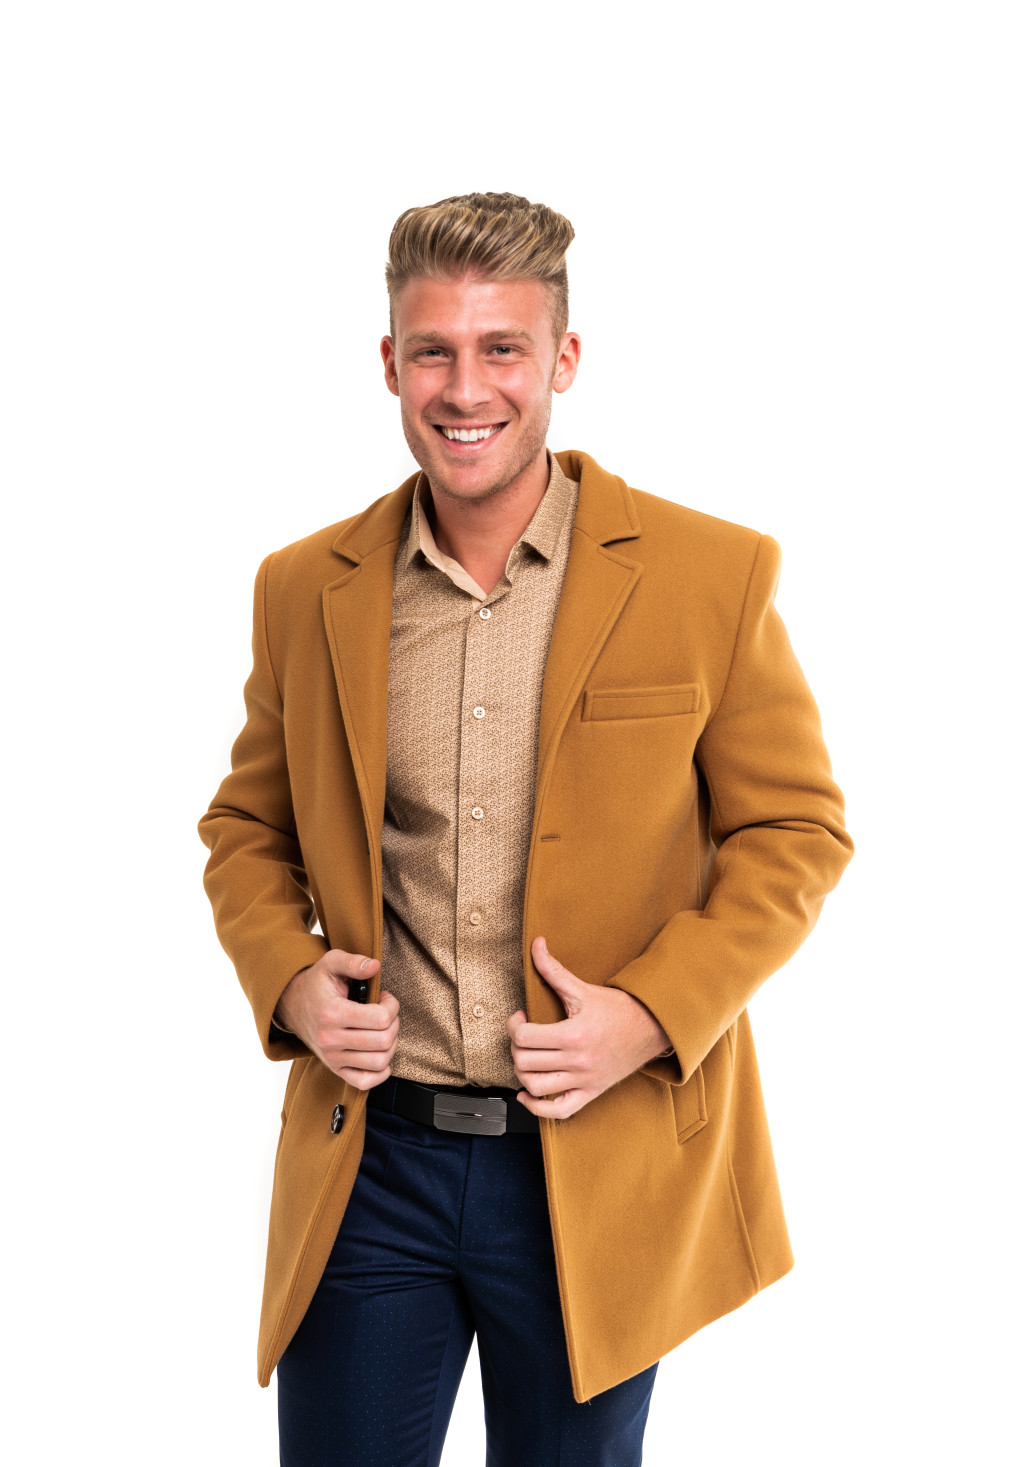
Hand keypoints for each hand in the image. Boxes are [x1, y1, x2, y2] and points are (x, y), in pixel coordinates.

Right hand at [275, 949, 398, 1089]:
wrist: (293, 1005)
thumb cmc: (317, 984)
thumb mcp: (332, 963)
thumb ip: (353, 962)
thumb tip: (374, 966)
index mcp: (332, 1013)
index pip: (381, 1019)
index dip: (392, 1006)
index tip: (385, 998)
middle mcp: (330, 1039)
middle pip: (383, 1041)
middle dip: (394, 1023)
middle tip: (386, 1012)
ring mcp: (332, 1058)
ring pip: (379, 1062)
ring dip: (391, 1045)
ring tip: (383, 1029)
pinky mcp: (335, 1069)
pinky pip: (364, 1082)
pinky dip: (380, 1072)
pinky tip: (380, 1054)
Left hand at [506, 936, 670, 1119]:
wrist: (651, 1028)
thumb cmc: (619, 1009)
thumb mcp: (584, 989)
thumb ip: (554, 970)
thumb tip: (536, 945)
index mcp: (574, 1034)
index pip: (525, 1038)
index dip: (513, 1026)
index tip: (519, 1018)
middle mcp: (578, 1061)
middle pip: (525, 1062)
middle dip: (516, 1046)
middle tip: (523, 1035)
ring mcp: (584, 1080)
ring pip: (536, 1087)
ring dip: (522, 1072)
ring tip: (526, 1057)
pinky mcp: (590, 1092)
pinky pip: (558, 1111)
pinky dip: (537, 1107)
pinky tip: (528, 1093)